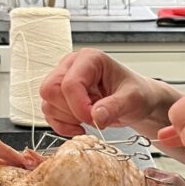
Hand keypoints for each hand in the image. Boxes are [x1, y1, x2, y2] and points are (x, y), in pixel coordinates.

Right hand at [39, 50, 164, 136]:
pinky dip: (62, 126)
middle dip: (70, 111)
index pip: (69, 83)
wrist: (136, 101)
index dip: (78, 106)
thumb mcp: (132, 99)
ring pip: (48, 103)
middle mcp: (71, 66)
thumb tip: (96, 116)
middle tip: (92, 119)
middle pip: (50, 90)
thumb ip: (115, 106)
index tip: (95, 120)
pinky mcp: (60, 97)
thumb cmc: (136, 93)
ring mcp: (63, 81)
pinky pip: (49, 114)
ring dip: (67, 119)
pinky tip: (79, 127)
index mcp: (89, 59)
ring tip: (90, 119)